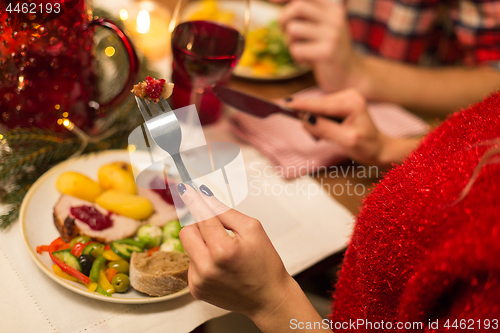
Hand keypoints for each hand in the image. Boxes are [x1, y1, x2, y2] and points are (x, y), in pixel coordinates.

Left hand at [178, 184, 294, 318]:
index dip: (194, 201)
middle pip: (186, 231)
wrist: (269, 298)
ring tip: (223, 252)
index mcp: (222, 250)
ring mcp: (199, 281)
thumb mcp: (252, 229)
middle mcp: (206, 267)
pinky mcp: (196, 289)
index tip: (184, 188)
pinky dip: (202, 259)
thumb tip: (204, 197)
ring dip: (202, 243)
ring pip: (188, 247)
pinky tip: (220, 266)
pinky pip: (191, 263)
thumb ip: (225, 212)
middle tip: (215, 226)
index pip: (202, 217)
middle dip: (198, 224)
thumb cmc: (265, 262)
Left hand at [276, 0, 364, 91]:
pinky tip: (306, 62)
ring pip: (293, 29)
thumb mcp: (322, 27)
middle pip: (297, 7)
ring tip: (300, 50)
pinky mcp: (326, 52)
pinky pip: (295, 49)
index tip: (270, 1)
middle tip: (283, 32)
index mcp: (333, 8)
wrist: (351, 75)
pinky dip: (296, 58)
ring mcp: (332, 34)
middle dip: (283, 20)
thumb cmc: (328, 50)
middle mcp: (334, 18)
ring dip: (289, 42)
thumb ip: (305, 14)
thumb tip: (274, 1)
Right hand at [288, 89, 392, 165]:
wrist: (378, 148)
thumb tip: (306, 119)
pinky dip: (320, 122)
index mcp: (351, 102)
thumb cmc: (366, 147)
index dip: (300, 105)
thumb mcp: (346, 141)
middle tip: (321, 137)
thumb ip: (325, 129)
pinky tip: (331, 130)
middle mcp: (348, 94)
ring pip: (317, 109)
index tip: (283, 104)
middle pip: (316, 106)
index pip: (319, 105)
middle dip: (312, 121)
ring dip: (316, 123)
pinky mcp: (340, 102)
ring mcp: (344, 96)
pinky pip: (321, 111)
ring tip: (330, 136)